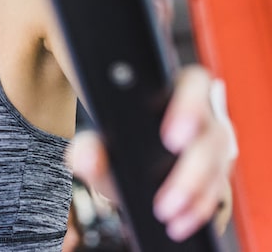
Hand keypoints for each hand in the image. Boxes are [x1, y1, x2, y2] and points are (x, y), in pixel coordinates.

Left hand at [67, 65, 235, 241]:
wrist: (130, 159)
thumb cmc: (118, 140)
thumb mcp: (100, 143)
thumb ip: (88, 146)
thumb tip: (87, 156)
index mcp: (173, 91)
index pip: (193, 84)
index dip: (189, 107)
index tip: (171, 138)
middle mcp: (201, 114)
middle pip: (211, 134)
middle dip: (192, 169)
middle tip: (167, 197)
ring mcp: (212, 143)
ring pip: (218, 164)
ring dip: (195, 194)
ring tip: (169, 214)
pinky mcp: (216, 170)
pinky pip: (216, 189)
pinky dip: (199, 207)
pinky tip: (180, 221)